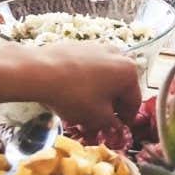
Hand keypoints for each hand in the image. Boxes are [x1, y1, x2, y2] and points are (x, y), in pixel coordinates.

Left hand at [14, 42, 142, 130]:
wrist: (40, 71)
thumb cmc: (75, 95)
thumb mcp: (96, 117)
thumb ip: (111, 123)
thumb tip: (116, 125)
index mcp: (129, 72)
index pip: (134, 101)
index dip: (127, 119)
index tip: (118, 129)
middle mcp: (119, 55)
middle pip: (120, 86)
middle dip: (111, 105)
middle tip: (100, 120)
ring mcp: (100, 47)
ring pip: (105, 76)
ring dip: (99, 93)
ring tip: (84, 107)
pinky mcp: (81, 45)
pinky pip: (90, 67)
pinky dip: (87, 81)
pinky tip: (72, 91)